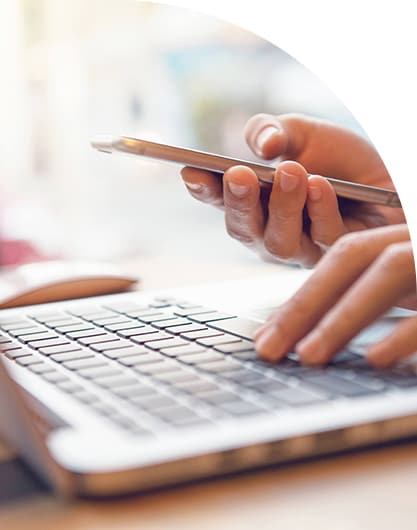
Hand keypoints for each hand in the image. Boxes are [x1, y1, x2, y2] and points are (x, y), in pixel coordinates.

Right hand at [181, 113, 404, 266]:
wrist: (389, 175)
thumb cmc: (339, 159)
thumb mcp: (302, 133)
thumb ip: (273, 131)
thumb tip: (265, 145)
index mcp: (254, 202)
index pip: (221, 200)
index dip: (204, 190)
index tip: (190, 171)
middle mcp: (270, 230)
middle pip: (244, 229)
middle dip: (238, 203)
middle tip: (238, 175)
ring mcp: (301, 247)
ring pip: (280, 242)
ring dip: (282, 207)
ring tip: (291, 173)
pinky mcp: (335, 254)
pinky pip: (323, 238)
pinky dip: (320, 211)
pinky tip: (320, 187)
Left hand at [253, 224, 416, 367]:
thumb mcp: (411, 284)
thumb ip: (372, 295)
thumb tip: (306, 332)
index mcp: (402, 237)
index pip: (343, 258)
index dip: (302, 296)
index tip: (267, 335)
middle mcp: (415, 236)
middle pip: (352, 258)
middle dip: (305, 305)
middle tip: (267, 349)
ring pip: (390, 270)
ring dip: (343, 316)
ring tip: (306, 355)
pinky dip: (404, 333)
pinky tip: (375, 358)